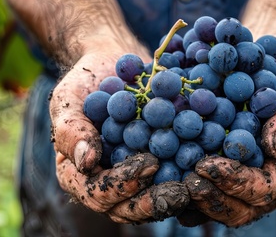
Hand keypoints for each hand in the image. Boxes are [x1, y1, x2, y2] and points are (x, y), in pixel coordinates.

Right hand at [50, 49, 188, 223]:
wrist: (113, 69)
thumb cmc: (84, 86)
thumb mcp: (68, 102)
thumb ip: (72, 131)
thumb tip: (87, 162)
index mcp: (80, 175)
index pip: (98, 193)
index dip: (122, 185)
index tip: (148, 165)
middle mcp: (107, 184)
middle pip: (128, 208)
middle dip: (154, 201)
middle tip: (180, 191)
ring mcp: (134, 179)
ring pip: (152, 201)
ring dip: (175, 198)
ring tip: (197, 187)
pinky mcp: (158, 167)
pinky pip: (171, 181)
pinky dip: (189, 180)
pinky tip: (207, 172)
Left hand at [179, 56, 275, 226]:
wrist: (262, 73)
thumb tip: (274, 146)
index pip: (263, 190)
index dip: (236, 182)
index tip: (209, 165)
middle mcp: (262, 184)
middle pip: (238, 210)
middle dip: (212, 198)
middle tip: (187, 181)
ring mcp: (236, 183)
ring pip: (215, 208)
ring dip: (192, 200)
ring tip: (170, 184)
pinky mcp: (214, 175)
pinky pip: (196, 195)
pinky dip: (179, 190)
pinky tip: (160, 178)